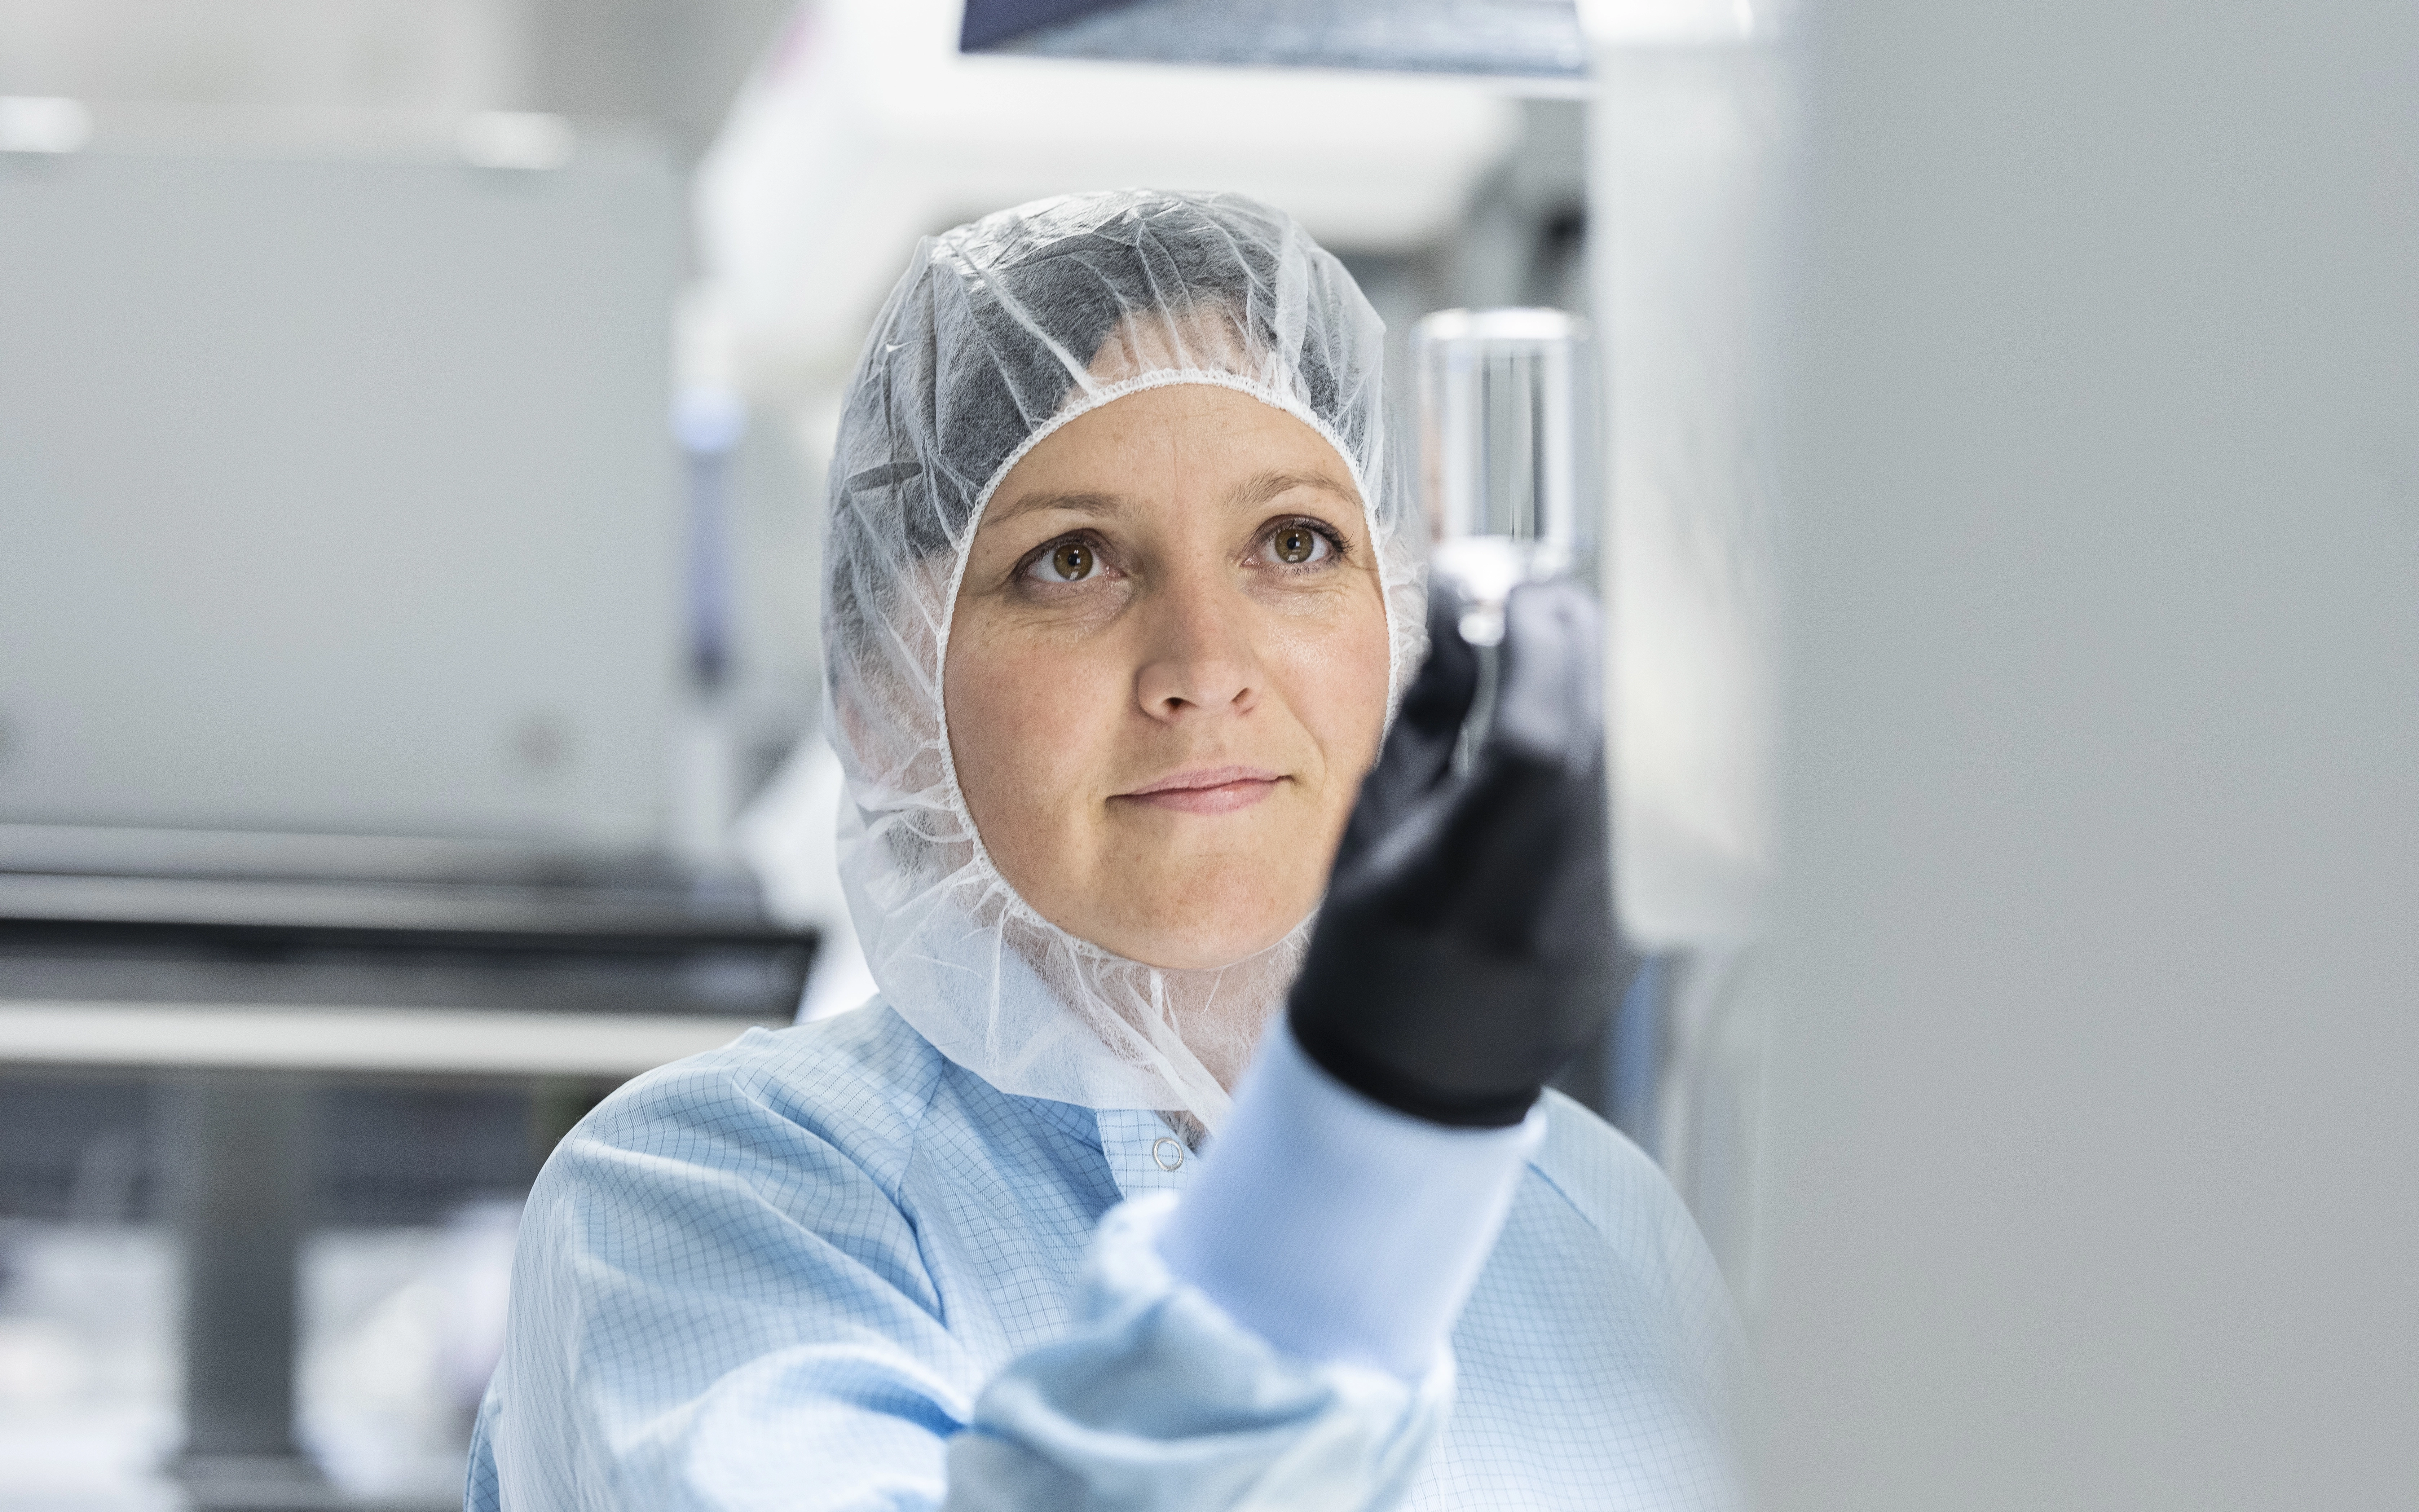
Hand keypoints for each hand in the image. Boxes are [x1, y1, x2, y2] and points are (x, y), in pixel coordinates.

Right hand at [1288, 578, 1615, 1126]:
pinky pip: (1650, 801)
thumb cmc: (1369, 955)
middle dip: (1578, 643)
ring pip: (1644, 761)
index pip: (1541, 741)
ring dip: (1605, 685)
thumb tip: (1468, 609)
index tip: (1506, 591)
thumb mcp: (1368, 831)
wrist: (1412, 1082)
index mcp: (1467, 889)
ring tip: (1555, 650)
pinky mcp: (1642, 918)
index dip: (1534, 645)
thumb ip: (1432, 716)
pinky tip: (1579, 717)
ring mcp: (1613, 917)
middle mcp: (1559, 905)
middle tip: (1533, 602)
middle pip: (1610, 736)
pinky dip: (1620, 741)